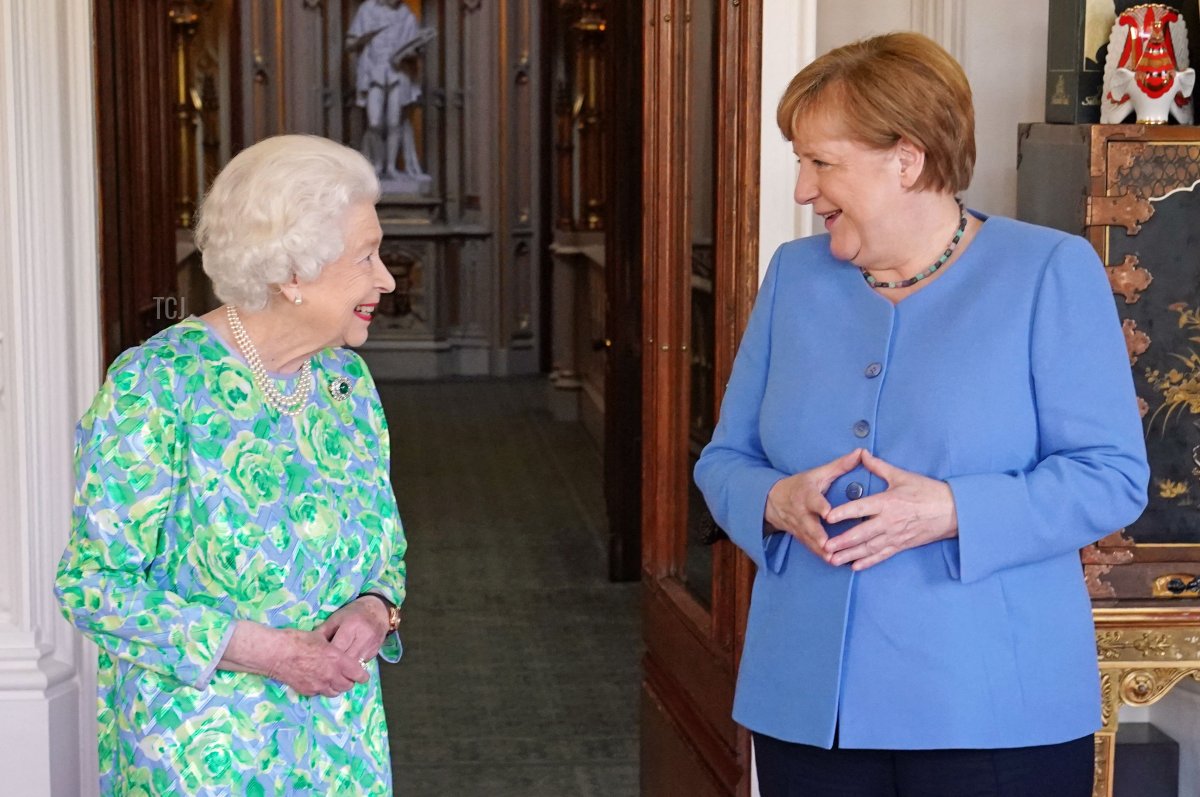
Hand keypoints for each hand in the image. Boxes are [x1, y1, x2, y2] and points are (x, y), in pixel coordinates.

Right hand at [266, 628, 369, 697]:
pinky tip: (318, 679)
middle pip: (348, 686)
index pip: (358, 674)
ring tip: (333, 678)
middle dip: (349, 681)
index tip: (363, 674)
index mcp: (337, 660)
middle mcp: (330, 675)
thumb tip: (338, 646)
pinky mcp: (307, 691)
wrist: (275, 653)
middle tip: (347, 674)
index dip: (362, 675)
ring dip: (337, 686)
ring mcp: (318, 685)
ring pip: (335, 692)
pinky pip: (320, 693)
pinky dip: (322, 688)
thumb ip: (332, 646)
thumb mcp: (320, 637)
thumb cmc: (297, 640)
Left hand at [315, 596, 389, 664]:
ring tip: (331, 673)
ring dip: (343, 671)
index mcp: (351, 626)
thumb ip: (323, 632)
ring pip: (354, 666)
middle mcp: (363, 638)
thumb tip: (309, 646)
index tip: (316, 662)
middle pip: (346, 659)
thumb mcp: (336, 618)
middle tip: (321, 671)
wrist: (378, 611)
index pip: (337, 648)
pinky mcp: (375, 653)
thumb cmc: (353, 613)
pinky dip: (351, 669)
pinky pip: (360, 665)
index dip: (326, 657)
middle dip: (334, 666)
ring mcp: (371, 647)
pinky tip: (343, 670)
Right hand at [765, 449, 864, 560]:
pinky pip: (811, 548)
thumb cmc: (801, 485)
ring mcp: (799, 527)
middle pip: (809, 525)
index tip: (827, 513)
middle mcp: (801, 513)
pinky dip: (821, 556)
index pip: (813, 500)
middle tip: (828, 545)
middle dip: (818, 536)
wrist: (773, 501)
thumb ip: (840, 465)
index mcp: (806, 494)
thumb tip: (861, 453)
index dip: (820, 507)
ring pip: (810, 540)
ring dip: (821, 551)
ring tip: (834, 559)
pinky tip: (834, 563)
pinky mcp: (801, 537)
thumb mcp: (818, 473)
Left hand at [822, 450, 957, 570]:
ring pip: (869, 548)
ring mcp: (895, 535)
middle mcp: (889, 521)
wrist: (953, 511)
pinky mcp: (901, 545)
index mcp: (887, 502)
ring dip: (850, 554)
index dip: (844, 512)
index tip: (828, 517)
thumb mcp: (902, 476)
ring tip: (833, 560)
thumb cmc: (927, 491)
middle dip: (842, 541)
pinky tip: (854, 566)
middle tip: (825, 547)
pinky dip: (868, 562)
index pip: (861, 508)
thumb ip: (878, 466)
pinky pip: (882, 555)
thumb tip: (861, 454)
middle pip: (862, 533)